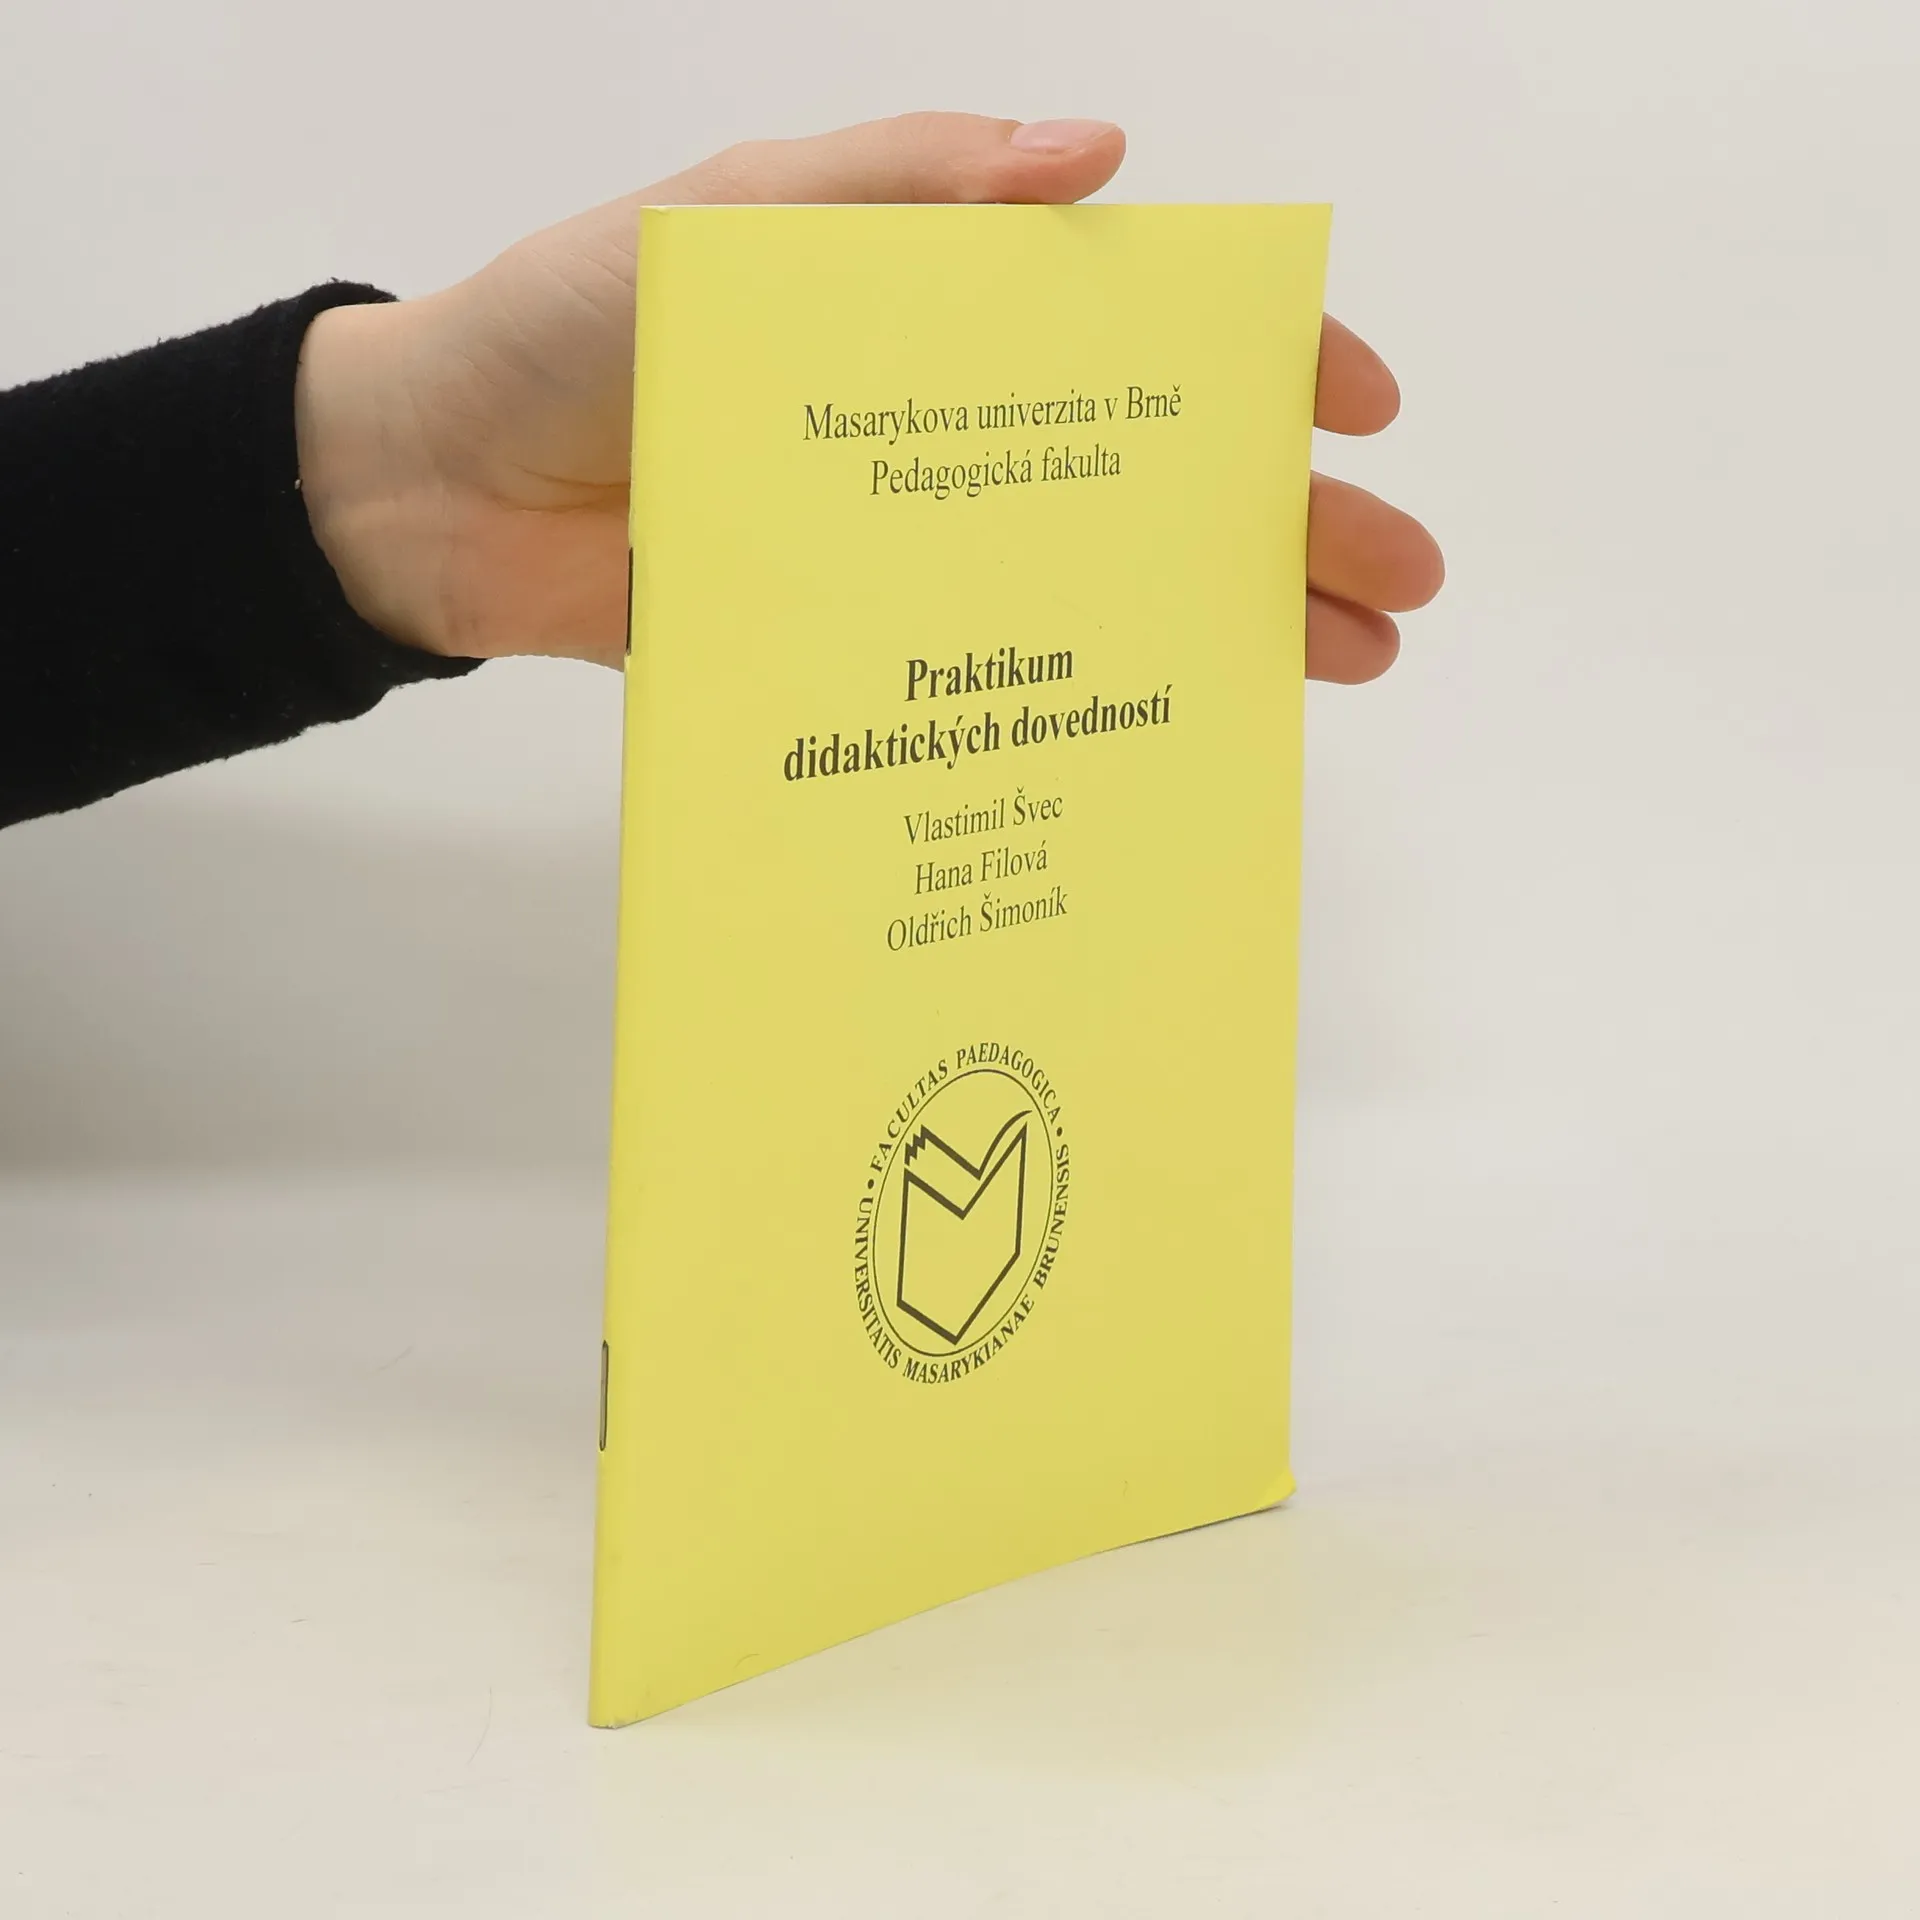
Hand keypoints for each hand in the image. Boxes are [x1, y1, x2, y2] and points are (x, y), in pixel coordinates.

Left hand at [295, 113, 1442, 684]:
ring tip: (1338, 671)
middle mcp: (949, 433)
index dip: (1258, 362)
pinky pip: (995, 674)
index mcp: (939, 311)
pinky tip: (1174, 735)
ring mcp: (914, 548)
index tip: (1352, 410)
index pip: (1137, 329)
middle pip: (1151, 473)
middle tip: (1396, 582)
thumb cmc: (571, 329)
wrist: (433, 491)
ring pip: (1098, 582)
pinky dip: (1084, 702)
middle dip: (1286, 521)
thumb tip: (1097, 160)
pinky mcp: (861, 647)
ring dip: (1222, 621)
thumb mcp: (733, 223)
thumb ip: (900, 187)